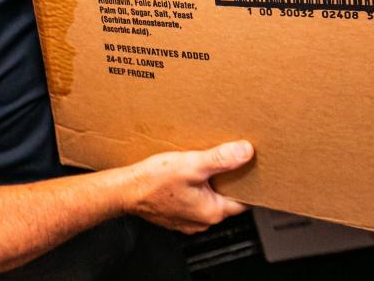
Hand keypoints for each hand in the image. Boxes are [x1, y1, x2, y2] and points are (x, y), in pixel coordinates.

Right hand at [124, 141, 253, 233]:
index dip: (247, 183)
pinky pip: (192, 201)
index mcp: (212, 212)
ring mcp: (187, 220)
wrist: (124, 191)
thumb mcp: (192, 164)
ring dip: (207, 185)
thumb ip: (221, 158)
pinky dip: (192, 189)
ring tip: (201, 166)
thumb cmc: (153, 181)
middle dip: (226, 181)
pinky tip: (184, 176)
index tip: (249, 169)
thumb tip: (245, 152)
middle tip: (222, 162)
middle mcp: (202, 221)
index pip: (243, 201)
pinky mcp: (175, 215)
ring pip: (207, 200)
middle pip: (225, 199)